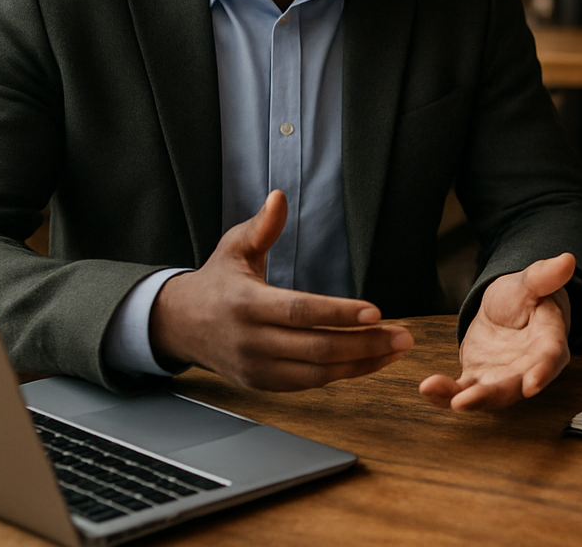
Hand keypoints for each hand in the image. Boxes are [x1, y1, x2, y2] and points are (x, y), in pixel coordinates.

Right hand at [149, 190, 412, 390]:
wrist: (178, 325)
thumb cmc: (216, 282)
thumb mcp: (233, 248)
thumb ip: (261, 227)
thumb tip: (279, 197)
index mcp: (246, 304)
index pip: (299, 311)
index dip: (339, 313)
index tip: (375, 312)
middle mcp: (251, 341)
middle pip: (316, 347)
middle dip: (365, 344)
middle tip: (402, 335)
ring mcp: (256, 367)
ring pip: (317, 372)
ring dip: (362, 363)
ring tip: (395, 348)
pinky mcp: (261, 384)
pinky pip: (309, 384)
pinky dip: (342, 375)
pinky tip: (369, 362)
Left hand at [419, 252, 575, 409]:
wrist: (508, 306)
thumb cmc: (525, 295)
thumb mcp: (531, 281)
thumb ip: (545, 276)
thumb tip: (567, 260)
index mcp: (549, 342)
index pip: (549, 359)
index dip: (542, 373)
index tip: (532, 386)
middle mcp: (528, 368)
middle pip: (513, 387)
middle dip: (490, 396)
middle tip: (465, 401)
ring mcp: (502, 377)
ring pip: (487, 395)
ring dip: (465, 400)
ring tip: (441, 395)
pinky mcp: (479, 378)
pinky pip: (462, 390)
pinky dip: (445, 394)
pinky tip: (427, 388)